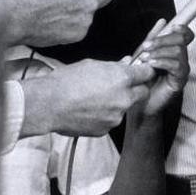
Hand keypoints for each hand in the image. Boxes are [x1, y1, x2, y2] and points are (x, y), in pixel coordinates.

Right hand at [22, 59, 153, 136]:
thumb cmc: (67, 81)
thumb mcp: (92, 65)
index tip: (142, 71)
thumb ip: (113, 67)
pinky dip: (105, 115)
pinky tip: (90, 110)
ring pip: (125, 108)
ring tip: (96, 98)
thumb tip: (126, 64)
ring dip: (118, 103)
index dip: (145, 71)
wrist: (48, 105)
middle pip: (143, 93)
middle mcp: (123, 98)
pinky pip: (111, 120)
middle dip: (136, 89)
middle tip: (122, 85)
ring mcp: (116, 116)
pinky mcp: (106, 129)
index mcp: (122, 78)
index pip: (147, 73)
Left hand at [134, 19, 192, 115]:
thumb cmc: (142, 81)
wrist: (140, 105)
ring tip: (145, 58)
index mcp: (174, 52)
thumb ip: (152, 39)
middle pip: (181, 40)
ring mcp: (182, 70)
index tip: (170, 27)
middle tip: (146, 47)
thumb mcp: (144, 55)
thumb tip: (162, 21)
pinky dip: (162, 62)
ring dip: (159, 52)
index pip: (185, 35)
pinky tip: (151, 65)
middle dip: (162, 40)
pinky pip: (176, 66)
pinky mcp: (180, 81)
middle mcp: (181, 59)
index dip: (181, 29)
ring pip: (178, 51)